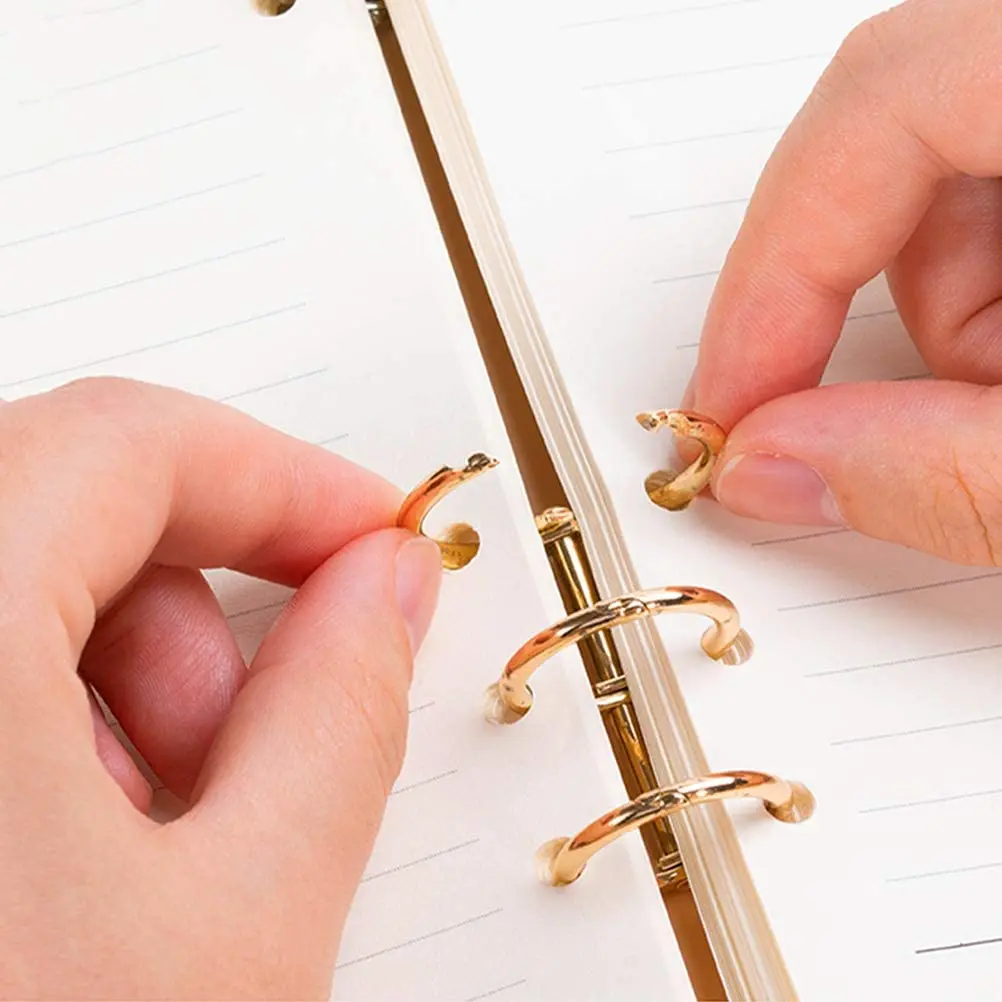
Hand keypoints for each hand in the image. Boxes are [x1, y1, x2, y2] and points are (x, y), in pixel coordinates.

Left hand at [0, 378, 441, 998]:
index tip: (367, 537)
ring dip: (101, 685)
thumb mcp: (238, 928)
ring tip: (135, 845)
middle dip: (189, 611)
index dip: (280, 479)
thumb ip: (342, 712)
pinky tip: (43, 868)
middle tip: (252, 739)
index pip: (130, 443)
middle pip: (54, 507)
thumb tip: (387, 588)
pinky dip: (18, 726)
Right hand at [686, 0, 1001, 565]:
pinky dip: (999, 285)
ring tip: (1001, 407)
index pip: (886, 102)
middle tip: (893, 428)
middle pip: (909, 128)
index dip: (779, 263)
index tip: (737, 398)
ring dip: (952, 305)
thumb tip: (769, 468)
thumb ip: (941, 476)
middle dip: (866, 302)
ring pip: (962, 155)